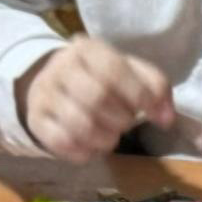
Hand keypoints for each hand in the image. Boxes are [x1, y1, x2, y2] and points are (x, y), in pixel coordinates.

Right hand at [19, 37, 175, 162]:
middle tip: (126, 123)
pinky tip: (92, 148)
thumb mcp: (129, 72)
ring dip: (105, 140)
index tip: (158, 116)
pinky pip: (62, 143)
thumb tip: (167, 118)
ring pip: (80, 125)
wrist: (53, 82)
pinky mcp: (35, 120)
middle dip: (121, 120)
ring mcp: (44, 93)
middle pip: (97, 99)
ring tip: (111, 137)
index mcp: (88, 48)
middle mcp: (61, 66)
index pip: (114, 71)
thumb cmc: (100, 78)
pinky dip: (84, 153)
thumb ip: (155, 88)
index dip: (140, 96)